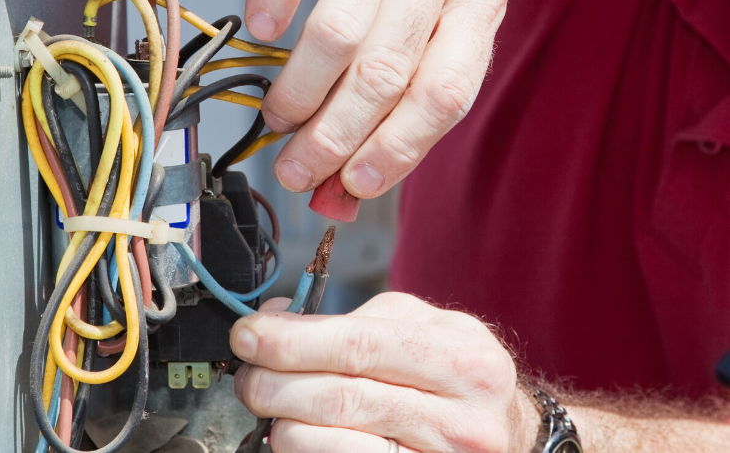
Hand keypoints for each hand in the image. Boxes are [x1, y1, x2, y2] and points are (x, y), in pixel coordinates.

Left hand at [231, 294, 538, 452]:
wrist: (512, 436)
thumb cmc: (454, 377)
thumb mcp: (420, 330)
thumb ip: (351, 320)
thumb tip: (272, 319)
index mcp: (462, 356)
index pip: (358, 345)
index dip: (290, 341)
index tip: (246, 336)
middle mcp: (464, 416)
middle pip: (341, 397)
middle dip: (274, 385)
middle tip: (246, 377)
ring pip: (336, 442)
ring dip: (283, 424)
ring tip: (269, 409)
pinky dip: (307, 450)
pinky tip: (295, 435)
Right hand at [247, 0, 510, 196]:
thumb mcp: (424, 23)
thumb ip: (391, 111)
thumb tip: (338, 202)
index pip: (446, 93)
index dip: (398, 149)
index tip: (354, 187)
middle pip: (385, 73)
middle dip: (334, 138)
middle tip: (297, 171)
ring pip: (338, 33)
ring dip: (299, 93)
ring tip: (277, 120)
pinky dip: (271, 6)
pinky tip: (262, 34)